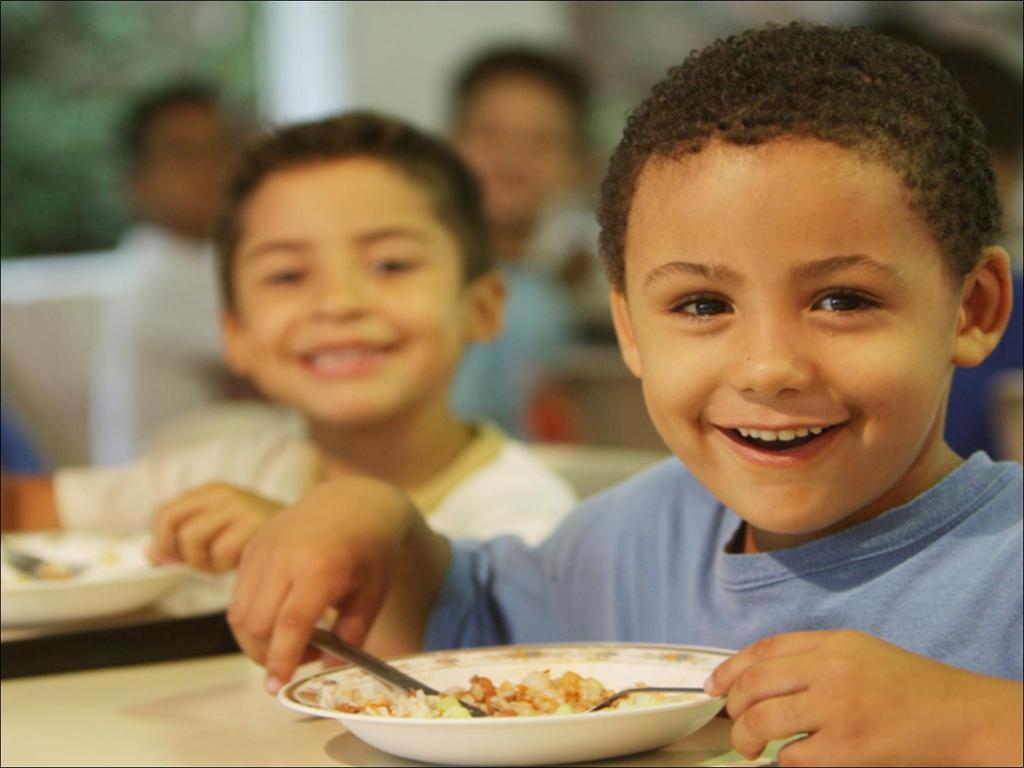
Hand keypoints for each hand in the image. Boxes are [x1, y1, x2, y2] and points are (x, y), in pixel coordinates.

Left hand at [148, 482, 282, 571]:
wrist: (304, 533)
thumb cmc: (255, 539)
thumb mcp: (216, 532)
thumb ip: (182, 540)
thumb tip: (150, 555)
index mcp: (210, 492)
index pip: (164, 513)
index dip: (162, 540)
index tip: (172, 558)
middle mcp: (222, 494)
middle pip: (171, 523)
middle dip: (178, 551)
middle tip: (198, 563)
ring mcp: (239, 507)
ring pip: (192, 539)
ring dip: (202, 561)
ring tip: (222, 563)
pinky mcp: (254, 526)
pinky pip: (220, 553)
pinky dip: (224, 566)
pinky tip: (239, 563)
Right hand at [226, 476, 446, 693]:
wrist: (354, 501)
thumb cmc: (370, 548)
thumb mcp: (373, 593)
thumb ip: (352, 634)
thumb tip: (330, 668)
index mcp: (319, 567)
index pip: (290, 624)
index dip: (282, 660)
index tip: (278, 687)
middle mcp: (283, 556)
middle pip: (257, 624)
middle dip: (271, 655)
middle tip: (306, 655)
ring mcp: (263, 549)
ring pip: (239, 614)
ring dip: (256, 641)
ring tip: (292, 639)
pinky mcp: (252, 547)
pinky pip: (238, 595)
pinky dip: (251, 618)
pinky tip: (280, 616)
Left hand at [705, 630, 1023, 766]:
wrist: (961, 716)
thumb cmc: (912, 687)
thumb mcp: (859, 652)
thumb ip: (812, 656)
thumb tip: (759, 675)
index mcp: (832, 643)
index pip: (764, 650)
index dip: (730, 669)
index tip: (714, 686)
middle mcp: (830, 670)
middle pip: (754, 684)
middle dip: (733, 706)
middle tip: (734, 721)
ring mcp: (838, 709)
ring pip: (763, 721)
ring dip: (746, 738)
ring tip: (751, 747)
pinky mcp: (849, 749)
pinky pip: (793, 757)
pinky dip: (783, 761)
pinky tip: (789, 760)